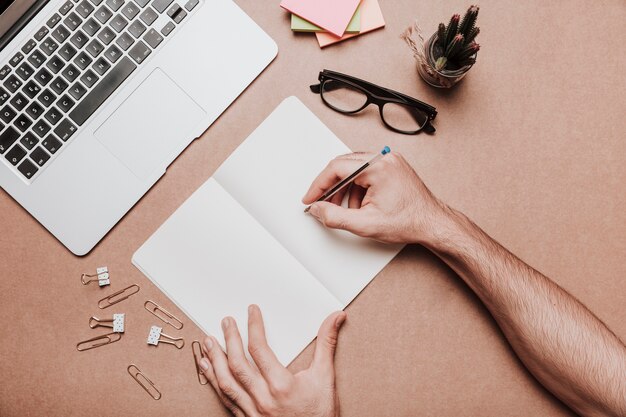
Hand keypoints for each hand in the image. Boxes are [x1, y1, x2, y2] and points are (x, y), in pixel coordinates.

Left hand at [199, 305, 346, 416]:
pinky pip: (226, 400)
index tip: (251, 312)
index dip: (254, 327)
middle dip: (230, 340)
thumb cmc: (320, 414)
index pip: (260, 349)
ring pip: (227, 383)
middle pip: (238, 364)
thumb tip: (335, 317)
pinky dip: (215, 383)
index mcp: (281, 386)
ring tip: (209, 342)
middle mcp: (263, 400)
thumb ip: (327, 344)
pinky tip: (209, 370)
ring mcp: (252, 412)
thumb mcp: (325, 377)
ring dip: (215, 361)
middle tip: (226, 322)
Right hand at [302, 152, 447, 243]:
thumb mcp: (366, 224)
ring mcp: (390, 161)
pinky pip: (366, 172)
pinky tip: (360, 205)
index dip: (319, 184)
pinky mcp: (393, 167)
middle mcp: (385, 159)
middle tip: (322, 203)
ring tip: (345, 209)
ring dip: (345, 189)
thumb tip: (318, 208)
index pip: (337, 168)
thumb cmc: (409, 221)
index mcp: (378, 167)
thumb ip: (335, 216)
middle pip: (344, 165)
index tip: (311, 197)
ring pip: (354, 169)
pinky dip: (358, 188)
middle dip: (330, 187)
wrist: (432, 224)